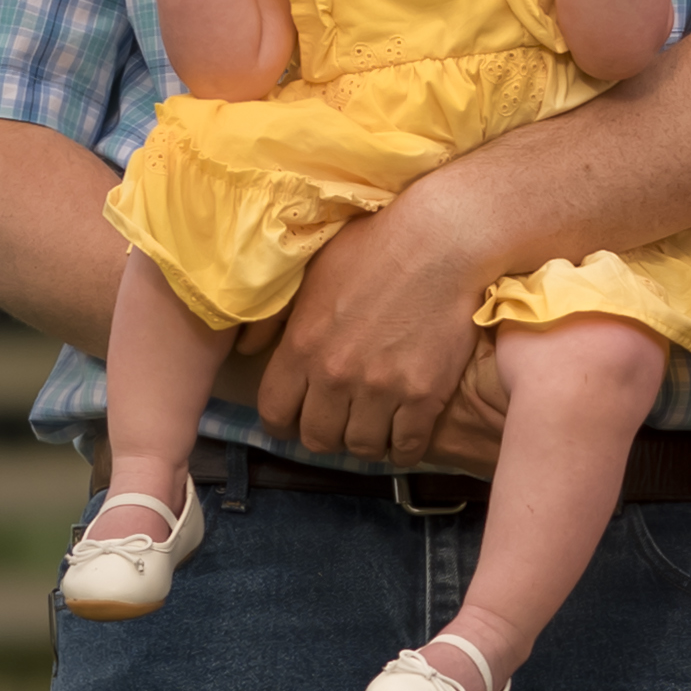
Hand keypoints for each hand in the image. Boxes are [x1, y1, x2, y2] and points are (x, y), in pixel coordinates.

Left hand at [254, 179, 500, 458]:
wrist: (443, 243)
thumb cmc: (374, 247)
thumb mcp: (311, 270)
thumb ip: (274, 315)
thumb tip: (247, 348)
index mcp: (302, 345)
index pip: (274, 411)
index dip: (282, 422)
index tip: (295, 418)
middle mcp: (335, 375)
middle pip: (317, 438)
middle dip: (324, 433)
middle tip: (340, 419)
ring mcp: (381, 389)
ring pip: (361, 447)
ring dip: (365, 440)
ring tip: (374, 424)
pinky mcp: (424, 396)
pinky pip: (406, 448)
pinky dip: (403, 448)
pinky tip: (405, 433)